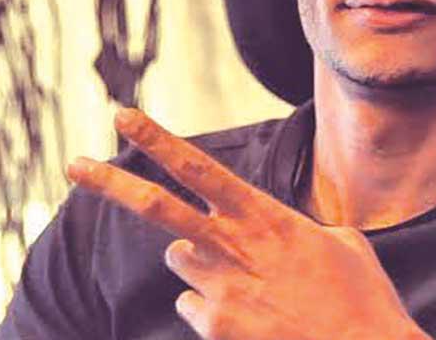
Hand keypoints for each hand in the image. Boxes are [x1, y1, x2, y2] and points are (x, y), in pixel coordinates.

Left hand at [67, 108, 430, 339]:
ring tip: (238, 274)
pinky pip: (192, 305)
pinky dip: (210, 305)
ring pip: (179, 261)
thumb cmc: (360, 295)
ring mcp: (222, 291)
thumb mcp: (339, 242)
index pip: (200, 168)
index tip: (125, 117)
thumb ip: (292, 228)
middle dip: (112, 184)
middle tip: (74, 166)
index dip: (158, 140)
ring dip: (195, 261)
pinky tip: (248, 314)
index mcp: (265, 216)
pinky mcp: (218, 328)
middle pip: (158, 209)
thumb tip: (262, 235)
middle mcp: (233, 248)